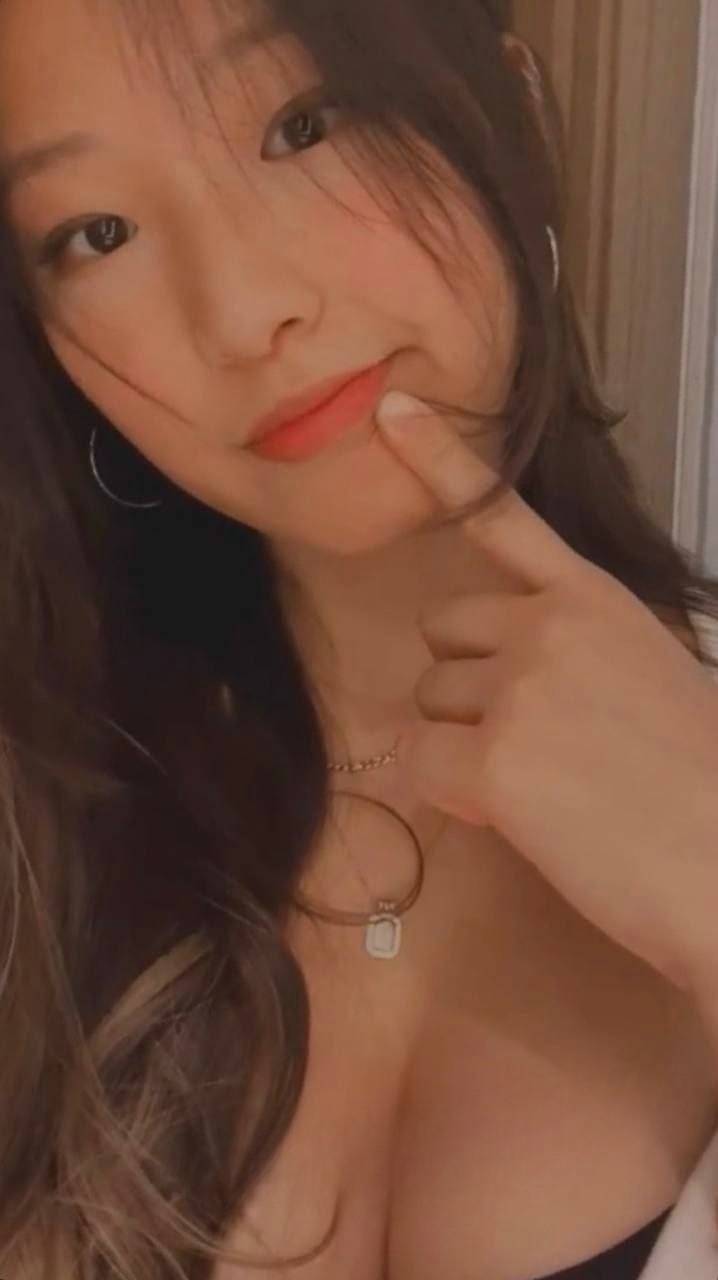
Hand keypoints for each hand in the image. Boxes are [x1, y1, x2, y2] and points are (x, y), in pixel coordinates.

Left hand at [376, 391, 717, 993]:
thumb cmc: (701, 784)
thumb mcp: (650, 678)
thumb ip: (576, 653)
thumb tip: (513, 683)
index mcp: (596, 598)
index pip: (503, 516)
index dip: (441, 460)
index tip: (394, 410)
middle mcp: (549, 625)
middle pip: (441, 634)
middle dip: (467, 683)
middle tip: (535, 738)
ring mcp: (517, 687)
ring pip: (429, 702)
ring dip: (466, 743)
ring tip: (549, 783)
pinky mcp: (491, 758)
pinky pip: (423, 765)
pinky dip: (458, 799)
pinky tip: (525, 818)